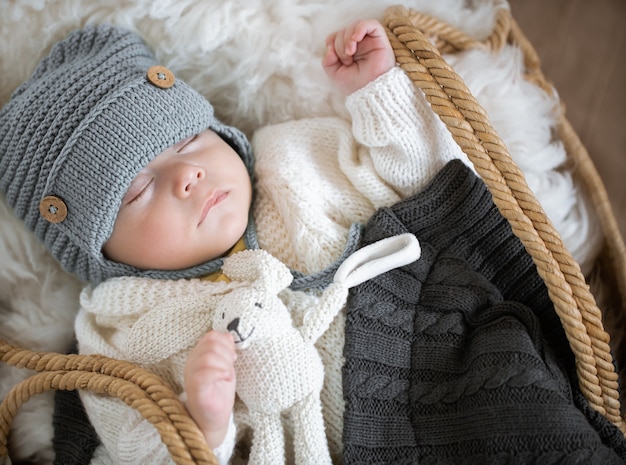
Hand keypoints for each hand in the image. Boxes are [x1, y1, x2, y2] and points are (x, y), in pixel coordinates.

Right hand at [184, 330, 236, 448]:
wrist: (212, 419)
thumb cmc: (218, 392)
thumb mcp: (224, 366)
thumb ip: (224, 350)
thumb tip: (229, 336)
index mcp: (198, 355)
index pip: (211, 336)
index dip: (225, 342)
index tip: (232, 356)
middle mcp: (192, 363)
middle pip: (211, 344)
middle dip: (227, 353)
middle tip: (231, 366)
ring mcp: (191, 377)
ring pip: (208, 357)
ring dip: (225, 364)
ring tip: (228, 375)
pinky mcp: (196, 391)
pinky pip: (203, 375)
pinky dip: (219, 373)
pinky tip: (226, 379)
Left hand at [322, 19, 395, 94]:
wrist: (370, 92)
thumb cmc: (355, 85)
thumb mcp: (335, 74)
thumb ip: (328, 61)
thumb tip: (329, 47)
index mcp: (348, 51)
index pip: (336, 36)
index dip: (332, 42)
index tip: (333, 56)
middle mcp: (359, 45)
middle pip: (344, 30)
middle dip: (340, 44)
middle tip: (346, 60)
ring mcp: (369, 41)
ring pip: (355, 26)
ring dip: (348, 37)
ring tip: (350, 52)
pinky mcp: (380, 39)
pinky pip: (371, 24)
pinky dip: (360, 28)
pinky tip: (355, 39)